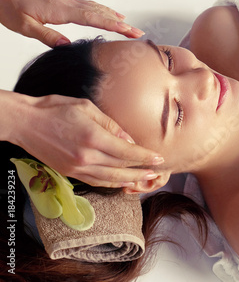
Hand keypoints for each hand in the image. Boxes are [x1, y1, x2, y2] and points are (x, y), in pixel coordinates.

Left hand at [0, 0, 143, 46]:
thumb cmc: (9, 5)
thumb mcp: (24, 26)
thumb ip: (47, 36)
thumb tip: (67, 45)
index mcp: (59, 11)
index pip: (92, 18)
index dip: (112, 25)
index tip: (128, 31)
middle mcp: (67, 4)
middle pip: (101, 14)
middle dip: (121, 24)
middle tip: (138, 33)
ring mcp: (68, 2)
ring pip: (98, 9)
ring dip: (116, 18)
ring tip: (131, 27)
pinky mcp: (66, 2)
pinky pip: (91, 6)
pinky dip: (105, 11)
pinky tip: (112, 15)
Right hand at [10, 94, 164, 188]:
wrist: (25, 122)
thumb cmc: (56, 109)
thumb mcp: (87, 108)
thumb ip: (111, 125)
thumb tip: (129, 140)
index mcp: (93, 137)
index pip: (127, 152)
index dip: (145, 157)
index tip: (159, 158)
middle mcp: (86, 157)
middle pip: (121, 169)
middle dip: (141, 171)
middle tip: (157, 171)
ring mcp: (77, 168)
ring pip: (110, 180)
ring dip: (130, 181)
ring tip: (144, 179)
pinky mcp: (69, 173)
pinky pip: (96, 182)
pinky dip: (112, 184)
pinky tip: (122, 182)